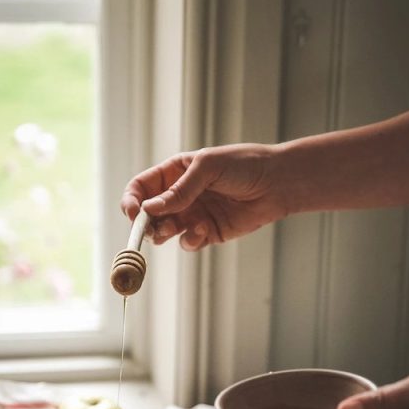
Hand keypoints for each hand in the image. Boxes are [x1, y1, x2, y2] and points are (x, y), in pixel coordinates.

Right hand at [120, 143, 287, 249]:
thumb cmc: (244, 165)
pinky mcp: (207, 233)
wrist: (277, 183)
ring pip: (164, 232)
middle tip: (151, 229)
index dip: (131, 200)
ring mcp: (192, 215)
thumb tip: (149, 210)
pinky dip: (190, 241)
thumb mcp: (207, 168)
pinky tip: (203, 231)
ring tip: (173, 229)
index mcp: (175, 173)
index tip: (132, 213)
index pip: (141, 188)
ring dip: (163, 233)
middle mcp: (179, 195)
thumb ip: (179, 191)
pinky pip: (188, 243)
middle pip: (147, 214)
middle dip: (145, 223)